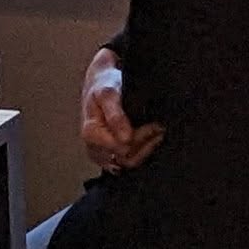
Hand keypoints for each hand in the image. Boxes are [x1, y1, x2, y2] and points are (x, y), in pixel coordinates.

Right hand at [81, 48, 163, 172]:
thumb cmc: (103, 87)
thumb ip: (115, 116)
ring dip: (146, 147)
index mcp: (90, 133)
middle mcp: (93, 147)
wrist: (99, 85)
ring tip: (157, 131)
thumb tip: (125, 138)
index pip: (120, 147)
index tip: (153, 125)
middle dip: (144, 141)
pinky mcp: (110, 158)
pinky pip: (129, 162)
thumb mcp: (108, 93)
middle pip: (126, 157)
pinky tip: (149, 138)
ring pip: (129, 162)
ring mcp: (102, 155)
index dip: (139, 137)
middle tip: (158, 126)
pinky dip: (142, 151)